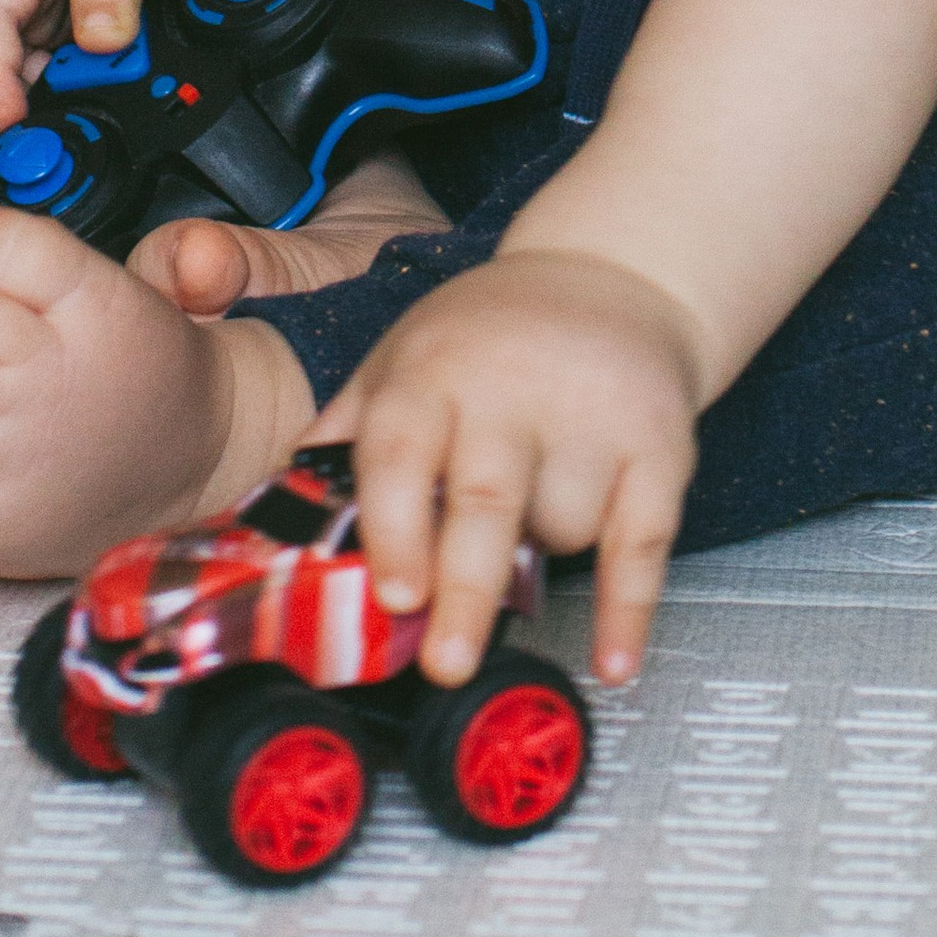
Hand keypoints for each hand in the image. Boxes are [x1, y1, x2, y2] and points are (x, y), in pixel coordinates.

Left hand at [315, 248, 701, 689]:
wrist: (611, 274)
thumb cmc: (488, 334)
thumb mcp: (401, 357)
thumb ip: (344, 434)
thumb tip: (279, 518)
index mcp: (430, 370)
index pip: (401, 453)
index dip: (395, 529)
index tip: (394, 596)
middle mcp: (510, 387)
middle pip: (486, 498)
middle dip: (464, 588)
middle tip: (446, 662)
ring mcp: (590, 415)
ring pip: (563, 528)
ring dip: (540, 561)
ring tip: (529, 527)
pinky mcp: (657, 443)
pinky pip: (646, 539)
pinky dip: (630, 607)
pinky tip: (613, 659)